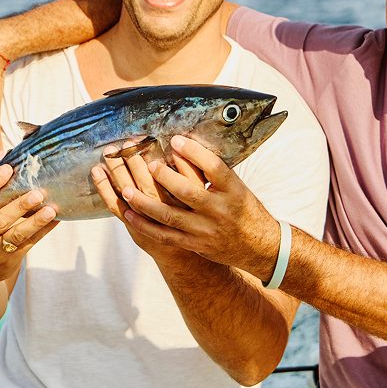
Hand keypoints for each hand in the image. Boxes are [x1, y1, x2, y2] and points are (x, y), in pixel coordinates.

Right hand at [0, 163, 58, 280]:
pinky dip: (43, 231)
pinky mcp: (10, 260)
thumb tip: (14, 172)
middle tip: (37, 194)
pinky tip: (55, 219)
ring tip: (50, 210)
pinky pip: (29, 243)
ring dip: (36, 222)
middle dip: (20, 207)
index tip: (8, 169)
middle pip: (0, 220)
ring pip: (17, 235)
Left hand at [102, 135, 281, 280]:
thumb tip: (185, 149)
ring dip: (145, 203)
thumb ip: (214, 172)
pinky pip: (165, 235)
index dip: (194, 153)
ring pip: (171, 216)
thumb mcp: (238, 188)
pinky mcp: (195, 244)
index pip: (213, 168)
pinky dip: (145, 225)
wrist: (259, 247)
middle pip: (189, 192)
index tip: (175, 140)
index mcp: (233, 191)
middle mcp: (220, 210)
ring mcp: (206, 230)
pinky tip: (129, 214)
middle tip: (148, 164)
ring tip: (126, 189)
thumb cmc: (245, 210)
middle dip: (165, 177)